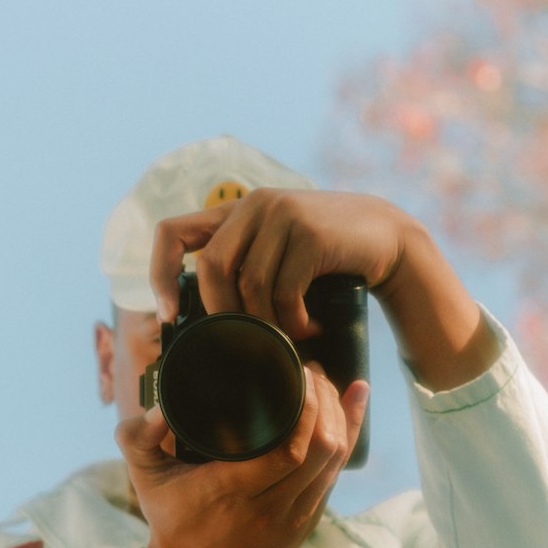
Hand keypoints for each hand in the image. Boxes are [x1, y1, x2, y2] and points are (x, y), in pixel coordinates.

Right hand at [116, 362, 369, 547]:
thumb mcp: (144, 479)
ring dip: (339, 417)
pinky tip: (354, 404)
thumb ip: (136, 437)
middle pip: (322, 451)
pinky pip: (336, 474)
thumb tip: (158, 405)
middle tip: (312, 371)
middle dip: (327, 403)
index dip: (307, 409)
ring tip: (325, 384)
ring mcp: (295, 518)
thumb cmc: (171, 522)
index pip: (289, 451)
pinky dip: (347, 436)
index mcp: (233, 492)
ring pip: (335, 462)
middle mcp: (271, 508)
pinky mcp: (308, 521)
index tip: (300, 373)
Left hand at [149, 184, 499, 390]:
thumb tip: (200, 322)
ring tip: (290, 339)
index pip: (171, 232)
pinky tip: (310, 328)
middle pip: (211, 268)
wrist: (388, 238)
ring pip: (249, 285)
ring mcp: (282, 215)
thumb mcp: (277, 254)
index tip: (170, 314)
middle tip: (248, 341)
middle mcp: (254, 205)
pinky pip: (284, 291)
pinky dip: (294, 321)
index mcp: (235, 211)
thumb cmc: (326, 257)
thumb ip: (243, 269)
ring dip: (268, 325)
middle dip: (224, 315)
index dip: (160, 274)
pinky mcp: (310, 234)